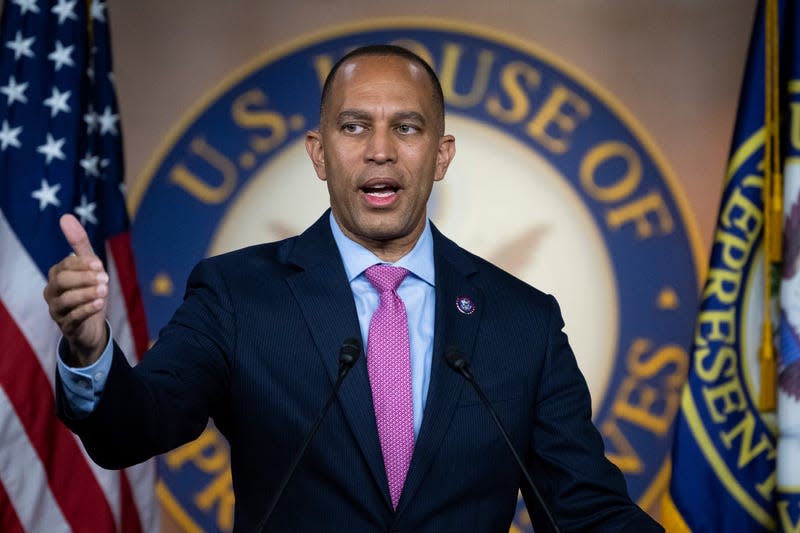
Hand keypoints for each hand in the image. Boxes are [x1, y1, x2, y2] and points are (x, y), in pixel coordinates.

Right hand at [44, 214, 108, 365]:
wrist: (91, 326)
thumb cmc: (88, 291)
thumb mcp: (89, 267)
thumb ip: (79, 244)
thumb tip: (66, 217)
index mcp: (57, 275)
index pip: (65, 265)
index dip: (82, 264)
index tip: (100, 265)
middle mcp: (52, 292)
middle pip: (62, 281)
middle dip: (84, 278)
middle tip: (105, 278)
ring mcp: (58, 310)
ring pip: (66, 300)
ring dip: (86, 293)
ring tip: (104, 290)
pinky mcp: (67, 326)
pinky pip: (73, 318)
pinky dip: (87, 309)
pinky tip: (100, 304)